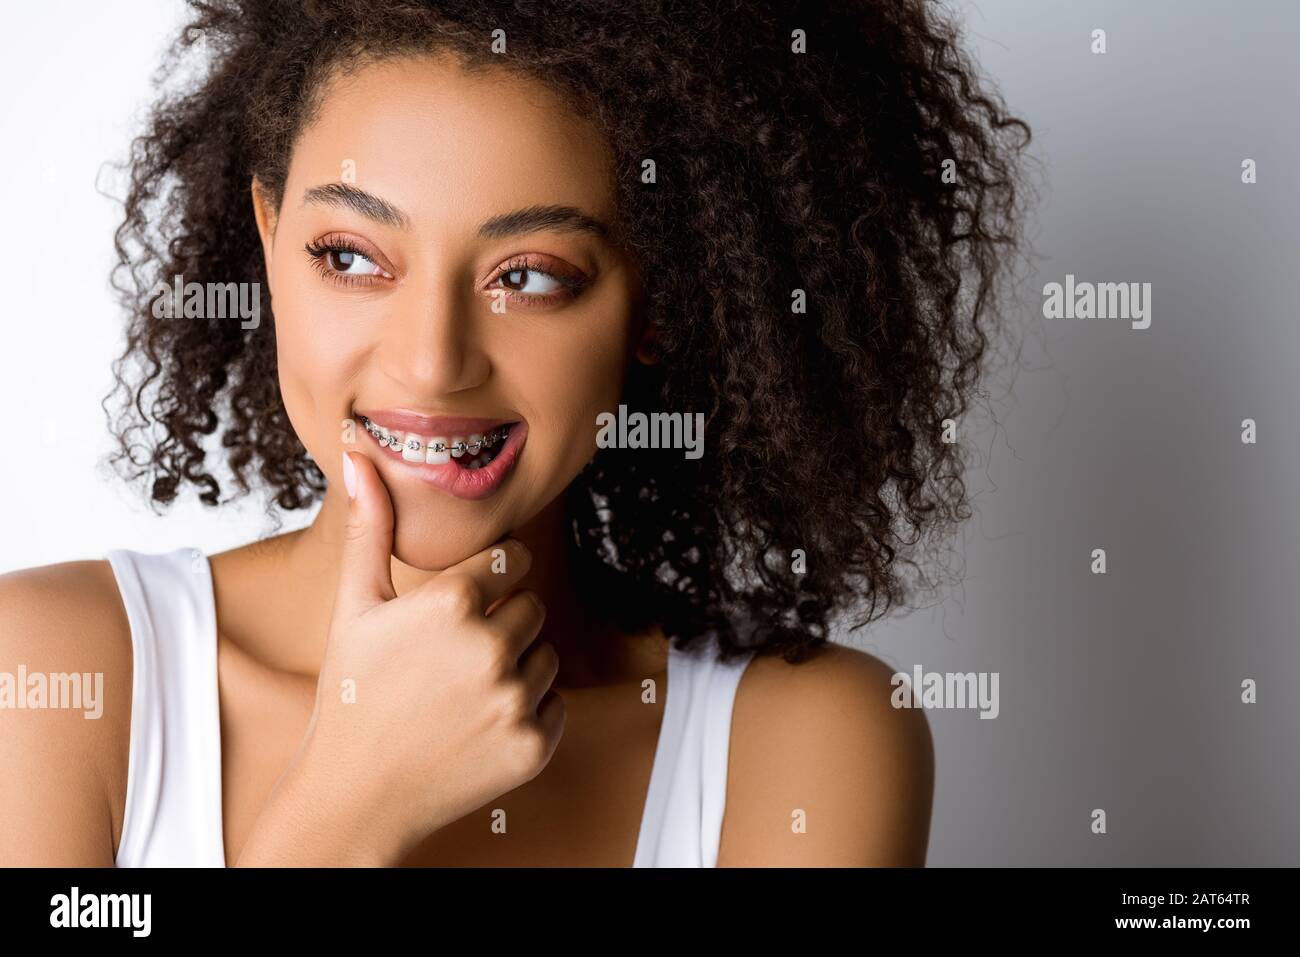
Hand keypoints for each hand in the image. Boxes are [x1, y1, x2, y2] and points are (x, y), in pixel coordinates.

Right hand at [296, 451, 564, 860]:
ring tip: (461, 692)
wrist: (355, 796)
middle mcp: (490, 647)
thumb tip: (358, 452)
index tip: (463, 606)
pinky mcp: (533, 745)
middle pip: (531, 607)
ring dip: (518, 667)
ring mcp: (515, 700)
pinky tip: (478, 724)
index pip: (513, 560)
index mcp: (452, 602)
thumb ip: (369, 527)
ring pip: (548, 654)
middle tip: (450, 659)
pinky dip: (528, 712)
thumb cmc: (351, 694)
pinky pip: (557, 704)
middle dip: (502, 624)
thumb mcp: (355, 606)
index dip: (489, 581)